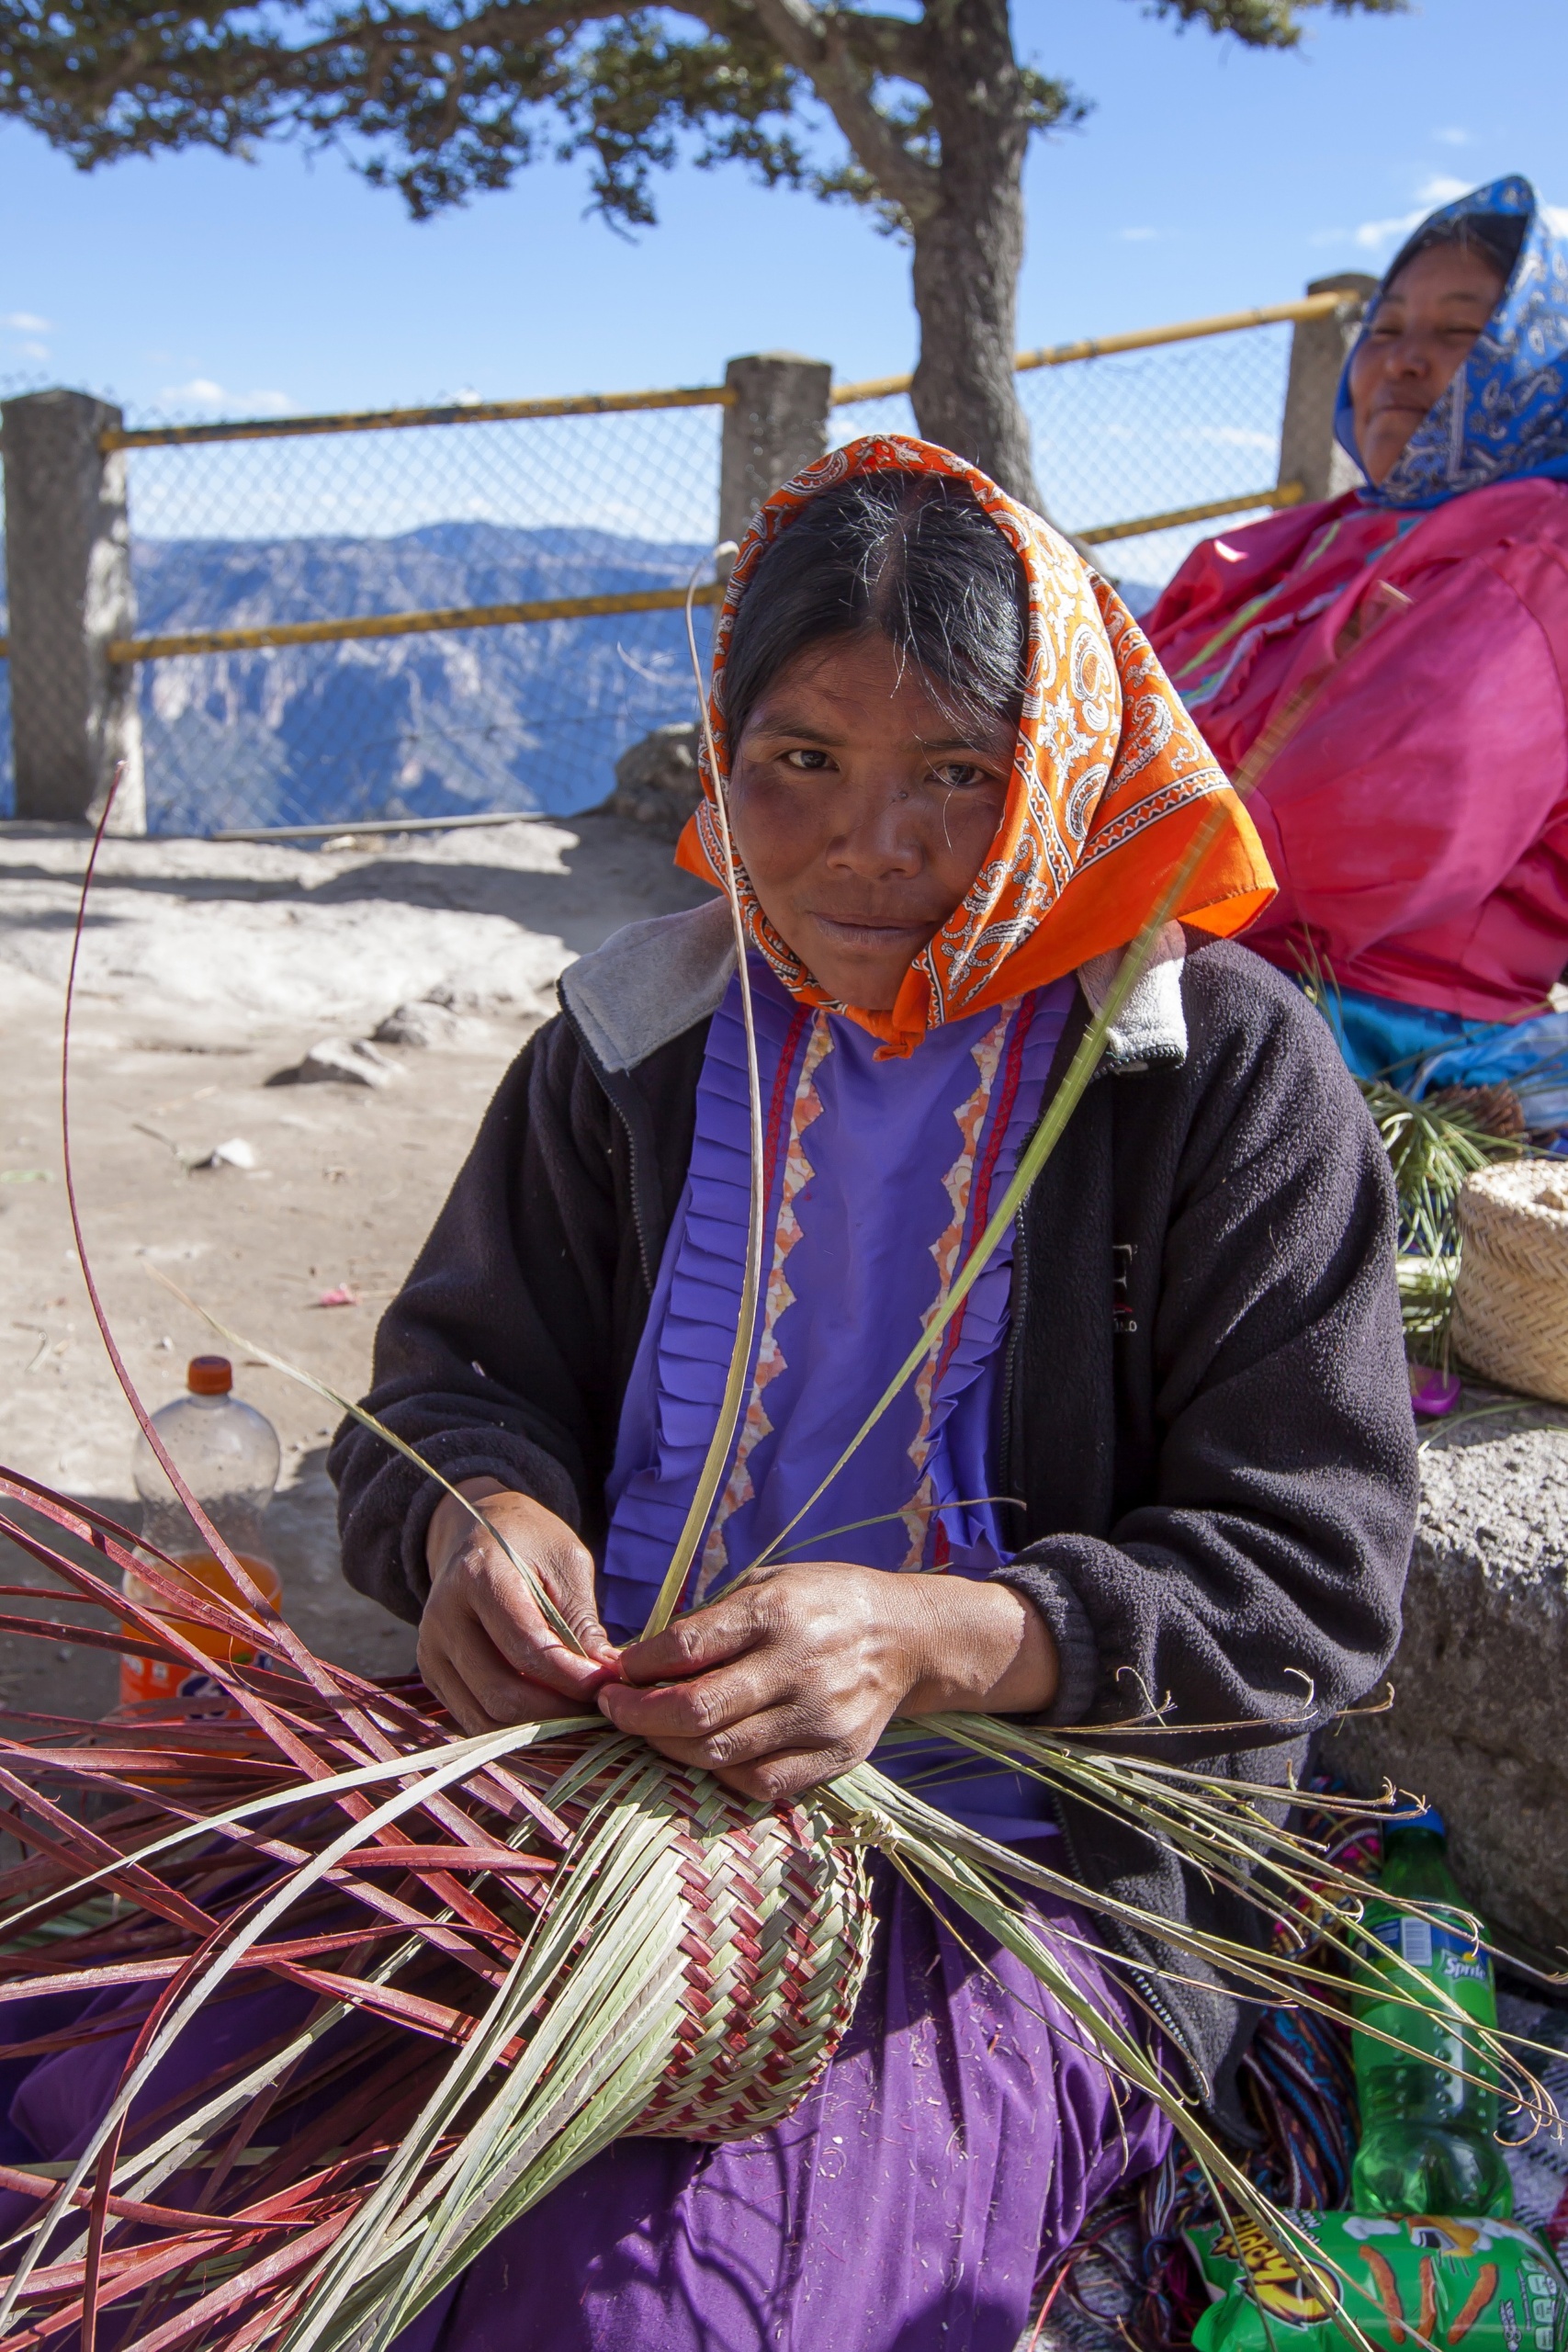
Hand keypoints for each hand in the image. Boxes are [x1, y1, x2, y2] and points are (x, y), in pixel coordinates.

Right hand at [418, 1480, 620, 1732]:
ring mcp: (431, 1651)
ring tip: (578, 1715)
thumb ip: (581, 1621)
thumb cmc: (531, 1544)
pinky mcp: (432, 1675)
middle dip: (557, 1711)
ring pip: (484, 1718)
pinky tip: (550, 1717)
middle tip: (599, 1707)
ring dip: (537, 1729)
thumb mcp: (567, 1563)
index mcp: (479, 1576)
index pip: (525, 1647)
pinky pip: (474, 1720)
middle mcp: (443, 1618)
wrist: (476, 1532)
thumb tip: (607, 1676)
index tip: (608, 1684)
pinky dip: (514, 1731)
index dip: (571, 1676)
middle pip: (500, 1693)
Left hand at [598, 1562, 1055, 1801]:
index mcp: (775, 1611)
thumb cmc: (822, 1603)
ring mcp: (818, 1717)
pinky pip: (759, 1783)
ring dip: (668, 1747)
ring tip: (651, 1731)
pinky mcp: (836, 1757)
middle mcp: (796, 1665)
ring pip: (719, 1754)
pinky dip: (721, 1774)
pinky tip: (707, 1752)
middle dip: (636, 1716)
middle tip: (613, 1710)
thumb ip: (711, 1620)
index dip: (635, 1668)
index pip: (684, 1648)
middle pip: (694, 1711)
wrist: (908, 1637)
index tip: (613, 1675)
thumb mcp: (769, 1582)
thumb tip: (637, 1661)